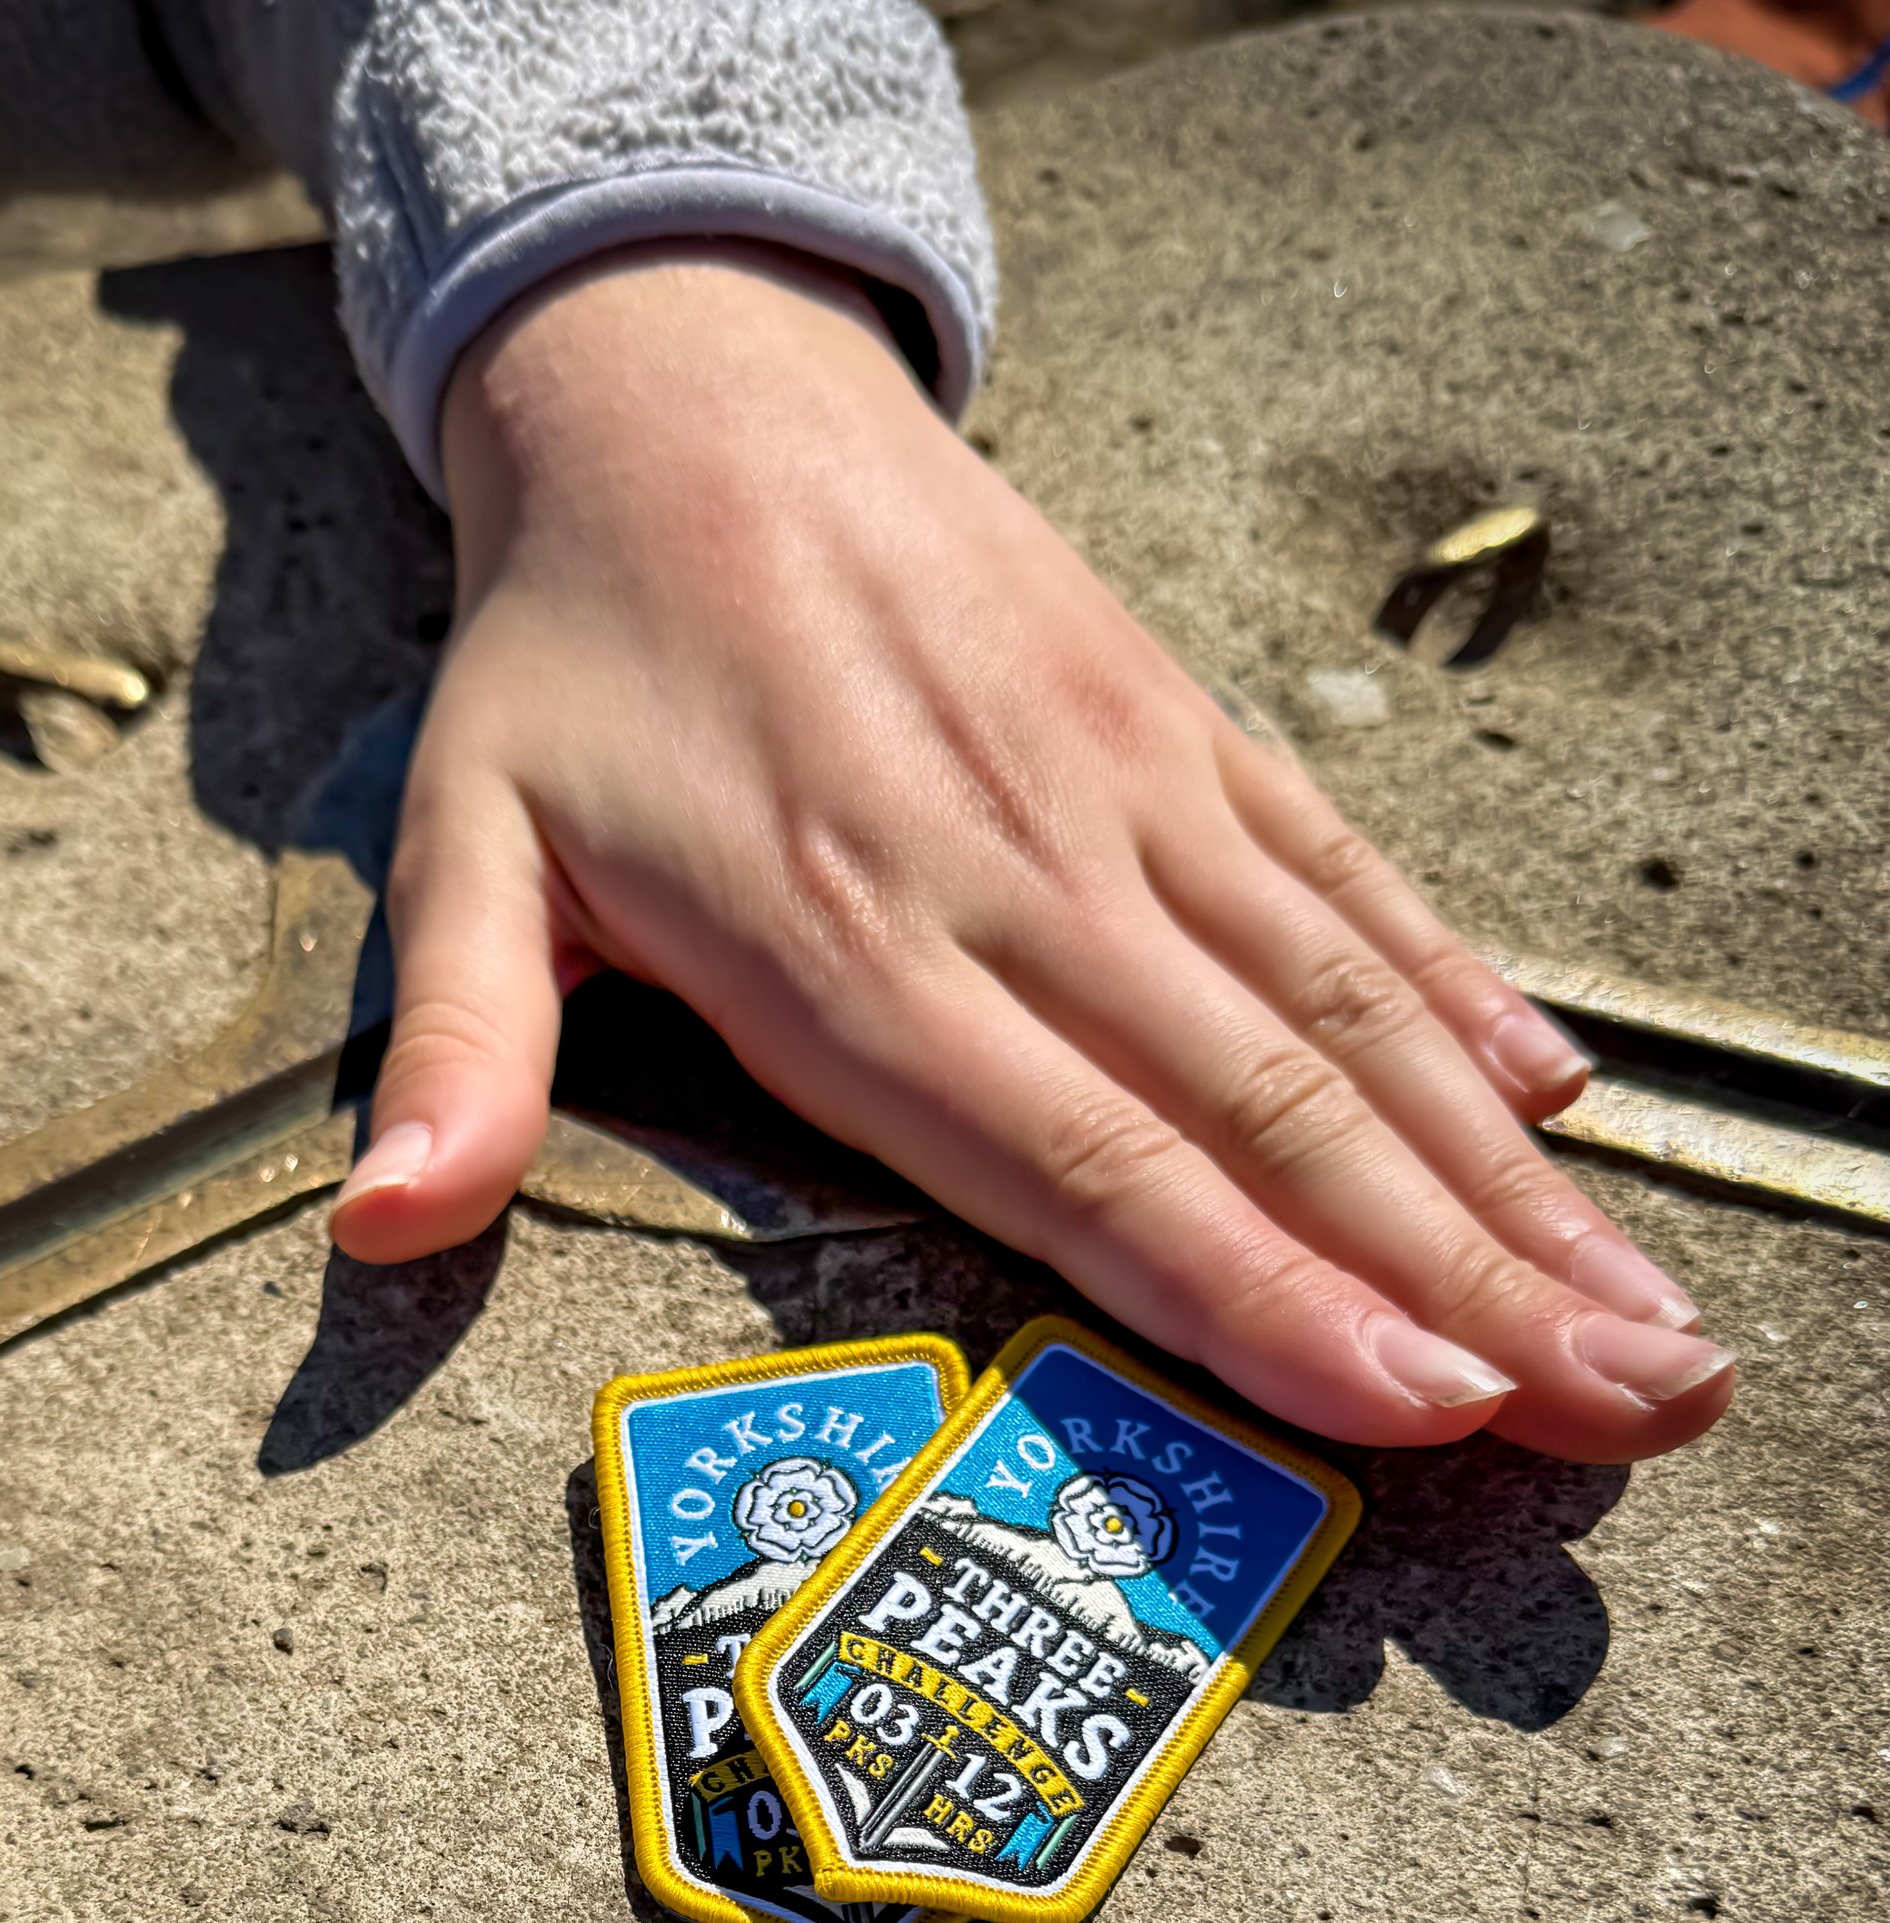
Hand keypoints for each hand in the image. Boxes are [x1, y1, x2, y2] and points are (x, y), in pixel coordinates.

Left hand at [330, 243, 1732, 1462]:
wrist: (689, 394)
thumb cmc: (575, 665)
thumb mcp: (466, 845)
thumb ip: (454, 1045)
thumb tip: (385, 1229)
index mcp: (850, 948)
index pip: (1088, 1158)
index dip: (1258, 1292)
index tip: (1411, 1404)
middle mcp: (1020, 880)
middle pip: (1270, 1113)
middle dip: (1463, 1281)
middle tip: (1623, 1419)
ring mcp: (1123, 800)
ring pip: (1348, 1014)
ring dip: (1511, 1180)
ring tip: (1646, 1321)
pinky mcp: (1179, 733)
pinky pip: (1343, 881)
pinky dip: (1456, 996)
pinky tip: (1558, 1110)